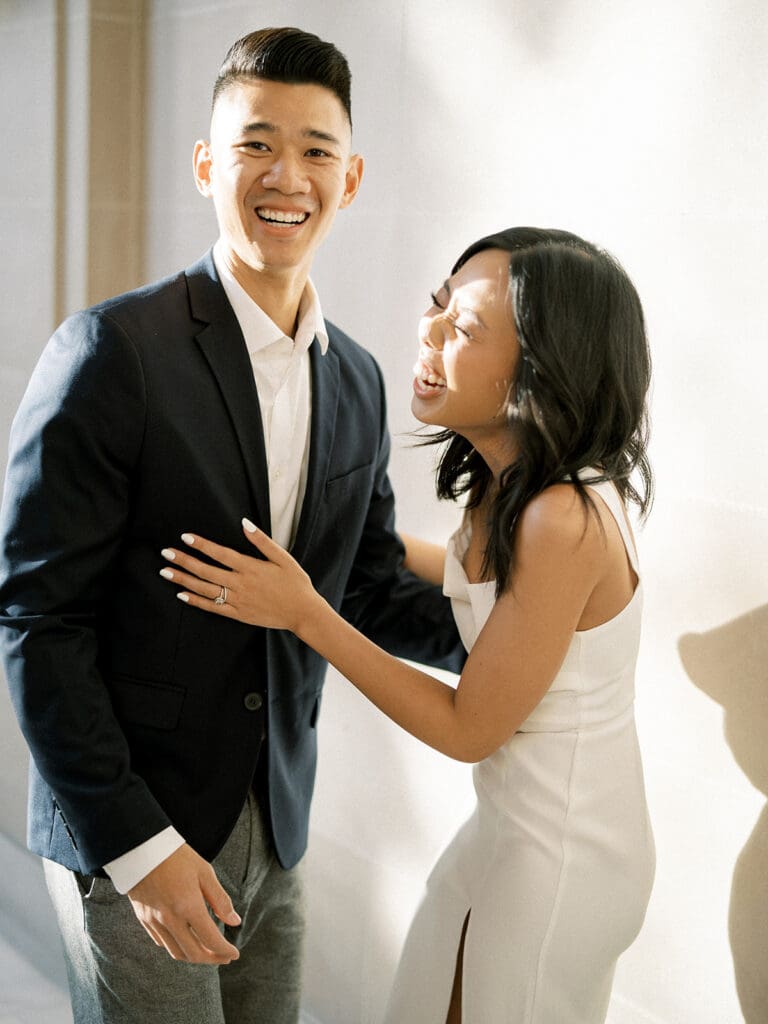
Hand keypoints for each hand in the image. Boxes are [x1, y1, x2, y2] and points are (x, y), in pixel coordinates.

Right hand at [127, 843, 240, 963]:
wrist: (141, 847)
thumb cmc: (176, 857)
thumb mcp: (204, 872)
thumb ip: (220, 900)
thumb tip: (235, 922)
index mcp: (188, 906)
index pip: (211, 940)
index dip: (224, 951)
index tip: (234, 953)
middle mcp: (170, 919)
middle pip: (193, 953)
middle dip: (212, 958)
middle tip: (224, 956)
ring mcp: (154, 921)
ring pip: (176, 952)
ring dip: (194, 957)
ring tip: (207, 951)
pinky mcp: (143, 919)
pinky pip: (161, 942)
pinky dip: (176, 947)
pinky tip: (185, 940)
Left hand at [159, 519, 319, 632]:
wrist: (302, 613)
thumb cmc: (295, 583)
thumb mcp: (283, 557)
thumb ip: (262, 541)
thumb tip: (244, 523)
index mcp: (250, 567)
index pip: (220, 553)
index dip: (201, 545)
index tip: (185, 537)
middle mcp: (240, 584)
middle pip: (206, 571)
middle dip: (184, 561)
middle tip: (166, 553)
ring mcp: (237, 600)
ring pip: (204, 589)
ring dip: (183, 579)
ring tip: (165, 572)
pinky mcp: (238, 614)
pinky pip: (212, 607)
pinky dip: (196, 601)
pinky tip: (181, 594)